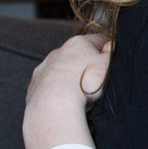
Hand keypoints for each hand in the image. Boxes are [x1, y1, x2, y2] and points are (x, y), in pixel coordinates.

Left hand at [23, 34, 110, 148]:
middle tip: (98, 83)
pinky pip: (49, 88)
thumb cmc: (86, 85)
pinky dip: (57, 94)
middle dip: (87, 66)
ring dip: (70, 80)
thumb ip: (112, 52)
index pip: (99, 41)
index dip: (109, 52)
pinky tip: (65, 104)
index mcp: (78, 43)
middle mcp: (57, 52)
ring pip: (61, 72)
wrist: (54, 107)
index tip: (114, 64)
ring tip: (81, 97)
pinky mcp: (33, 88)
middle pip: (77, 56)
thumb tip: (110, 46)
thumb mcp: (109, 64)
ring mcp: (43, 70)